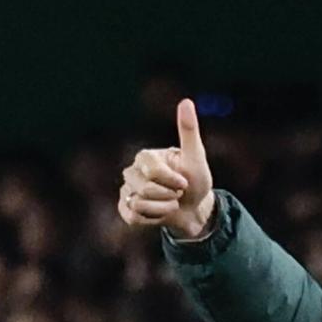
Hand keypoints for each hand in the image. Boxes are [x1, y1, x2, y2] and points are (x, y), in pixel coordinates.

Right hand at [119, 98, 214, 237]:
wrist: (195, 208)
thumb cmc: (197, 181)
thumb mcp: (197, 157)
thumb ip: (188, 130)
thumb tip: (186, 101)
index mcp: (145, 156)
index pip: (153, 172)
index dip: (173, 181)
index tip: (184, 181)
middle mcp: (131, 171)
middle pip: (145, 189)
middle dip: (169, 196)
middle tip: (177, 193)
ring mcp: (126, 190)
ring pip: (138, 205)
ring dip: (163, 209)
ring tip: (170, 203)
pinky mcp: (125, 209)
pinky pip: (133, 218)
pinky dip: (152, 220)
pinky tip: (160, 213)